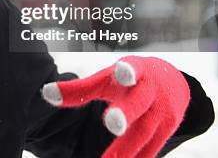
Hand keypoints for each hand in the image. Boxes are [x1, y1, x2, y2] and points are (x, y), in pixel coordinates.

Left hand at [42, 56, 189, 157]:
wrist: (172, 81)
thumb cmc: (129, 79)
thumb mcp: (106, 79)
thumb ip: (78, 89)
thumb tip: (45, 93)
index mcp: (134, 71)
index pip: (131, 69)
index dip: (126, 71)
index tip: (122, 72)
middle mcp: (150, 90)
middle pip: (138, 103)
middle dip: (125, 113)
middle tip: (112, 124)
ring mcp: (162, 111)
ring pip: (144, 132)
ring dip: (127, 149)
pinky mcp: (168, 129)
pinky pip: (152, 148)